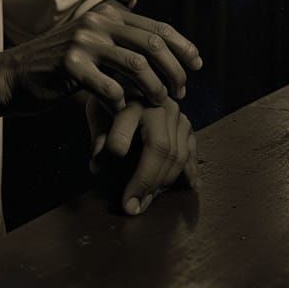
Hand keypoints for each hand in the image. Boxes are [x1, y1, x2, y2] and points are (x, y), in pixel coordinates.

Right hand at [0, 4, 201, 114]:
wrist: (13, 76)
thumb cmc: (57, 67)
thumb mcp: (91, 45)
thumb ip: (120, 43)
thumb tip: (162, 54)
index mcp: (106, 14)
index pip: (156, 27)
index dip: (183, 46)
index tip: (197, 65)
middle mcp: (96, 22)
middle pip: (153, 43)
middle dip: (175, 70)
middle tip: (181, 91)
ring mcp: (83, 42)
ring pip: (137, 65)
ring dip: (155, 88)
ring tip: (160, 103)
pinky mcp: (69, 65)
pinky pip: (111, 88)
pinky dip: (123, 103)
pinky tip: (124, 112)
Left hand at [87, 96, 198, 214]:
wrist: (133, 81)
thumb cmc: (112, 99)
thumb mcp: (98, 110)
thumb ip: (98, 136)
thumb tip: (97, 167)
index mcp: (132, 98)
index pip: (125, 129)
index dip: (118, 157)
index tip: (105, 176)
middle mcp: (159, 104)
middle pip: (159, 148)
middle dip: (146, 182)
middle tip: (133, 207)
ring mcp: (177, 115)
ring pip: (178, 155)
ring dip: (163, 184)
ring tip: (147, 201)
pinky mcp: (187, 124)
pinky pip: (191, 153)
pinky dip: (188, 173)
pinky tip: (185, 187)